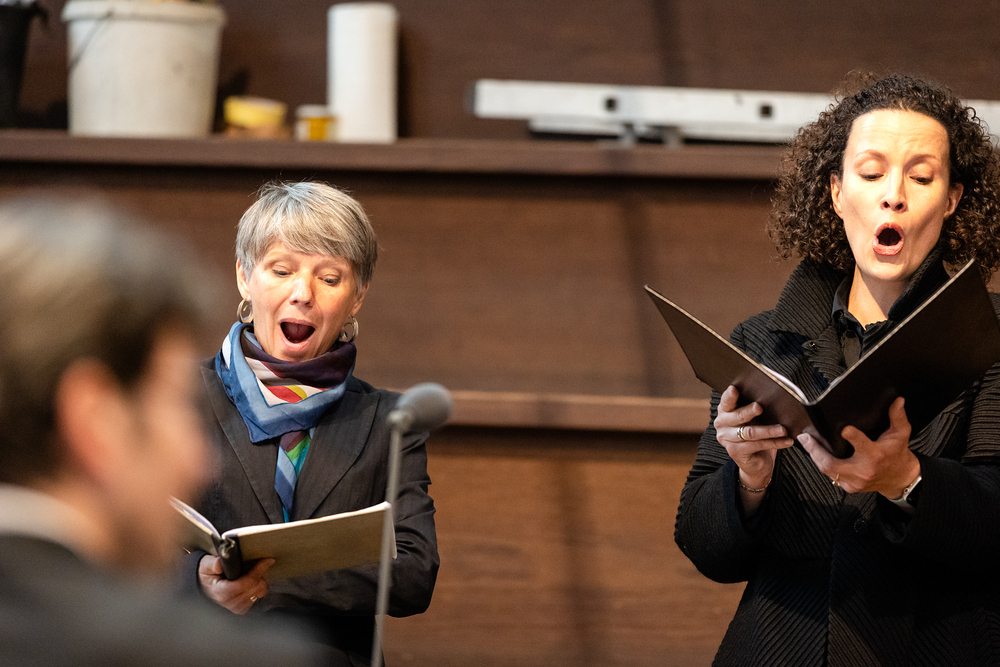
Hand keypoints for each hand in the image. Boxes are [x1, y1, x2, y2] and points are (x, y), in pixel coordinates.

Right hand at [198, 555, 273, 614]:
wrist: (206, 587)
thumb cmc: (208, 575)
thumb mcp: (206, 566)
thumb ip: (212, 564)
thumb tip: (218, 564)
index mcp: (221, 592)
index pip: (247, 582)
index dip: (258, 570)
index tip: (266, 560)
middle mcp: (230, 603)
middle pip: (256, 587)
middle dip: (260, 574)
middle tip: (257, 565)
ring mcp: (237, 608)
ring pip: (259, 592)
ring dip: (259, 581)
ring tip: (252, 573)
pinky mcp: (243, 609)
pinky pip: (258, 597)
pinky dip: (258, 587)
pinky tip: (251, 582)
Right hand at [715, 385, 794, 488]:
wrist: (755, 461)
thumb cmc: (756, 435)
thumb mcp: (755, 419)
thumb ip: (756, 408)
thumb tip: (773, 397)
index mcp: (725, 411)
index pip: (726, 401)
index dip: (730, 395)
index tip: (734, 388)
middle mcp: (722, 424)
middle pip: (737, 416)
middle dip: (749, 411)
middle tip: (760, 407)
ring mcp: (726, 439)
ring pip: (750, 432)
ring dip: (769, 430)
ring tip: (783, 429)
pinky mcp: (735, 452)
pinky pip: (757, 445)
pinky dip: (775, 443)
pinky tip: (787, 441)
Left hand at [798, 396, 919, 496]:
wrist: (900, 480)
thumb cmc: (897, 456)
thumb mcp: (900, 435)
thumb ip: (897, 417)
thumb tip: (897, 401)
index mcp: (875, 455)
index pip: (861, 445)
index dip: (852, 437)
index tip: (844, 428)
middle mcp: (863, 470)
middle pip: (832, 464)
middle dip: (815, 450)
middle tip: (805, 438)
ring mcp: (854, 481)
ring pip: (827, 470)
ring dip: (814, 455)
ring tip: (806, 442)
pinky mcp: (849, 487)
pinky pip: (831, 476)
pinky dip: (822, 464)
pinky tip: (816, 454)